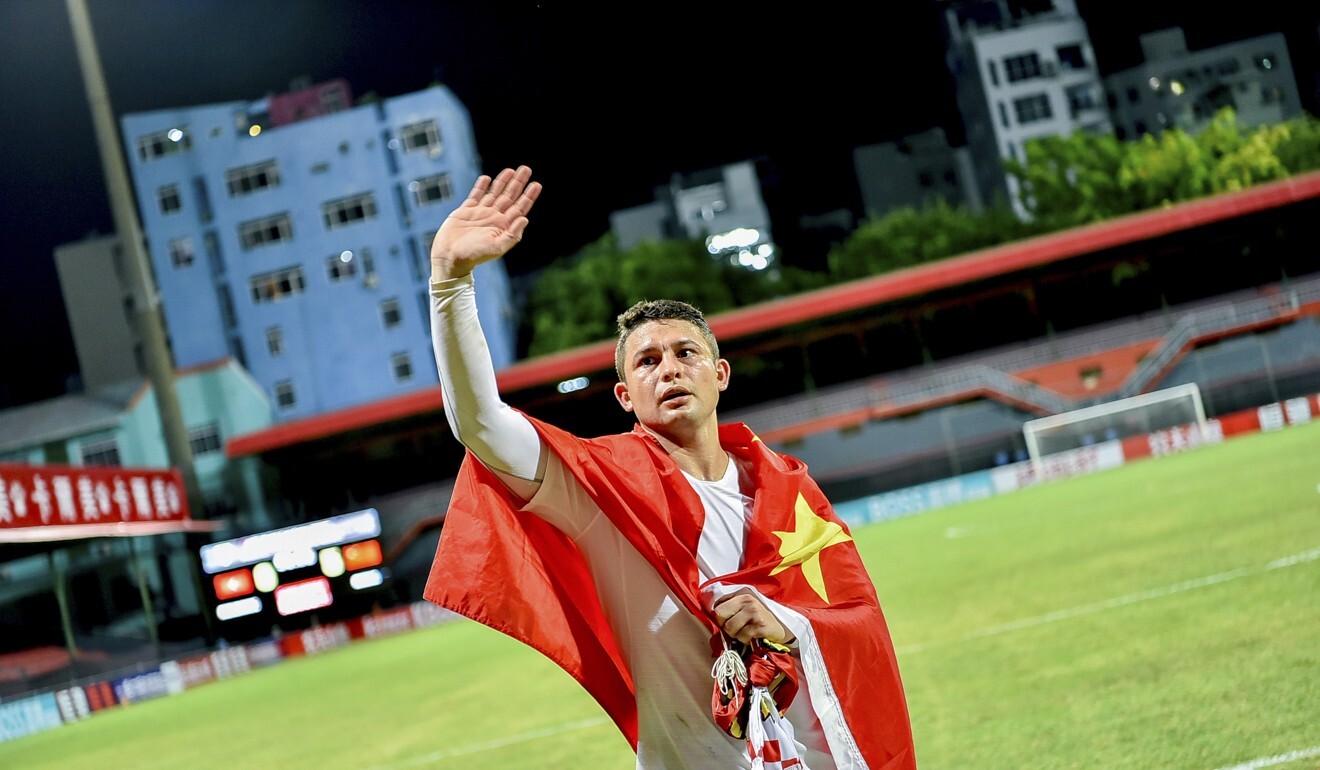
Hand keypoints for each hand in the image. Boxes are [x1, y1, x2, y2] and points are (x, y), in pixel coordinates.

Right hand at [431, 165, 541, 280]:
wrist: (450, 256)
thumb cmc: (474, 255)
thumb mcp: (497, 247)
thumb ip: (512, 234)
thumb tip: (525, 219)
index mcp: (503, 226)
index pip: (520, 207)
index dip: (528, 196)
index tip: (536, 184)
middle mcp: (494, 217)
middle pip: (509, 196)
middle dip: (518, 183)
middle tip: (526, 169)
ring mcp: (480, 212)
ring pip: (494, 192)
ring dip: (502, 181)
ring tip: (510, 170)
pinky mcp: (466, 210)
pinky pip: (476, 195)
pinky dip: (481, 186)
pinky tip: (487, 178)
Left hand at [712, 589, 794, 646]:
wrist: (780, 629)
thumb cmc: (759, 619)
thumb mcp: (744, 608)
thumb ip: (729, 606)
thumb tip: (711, 612)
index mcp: (741, 595)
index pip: (718, 607)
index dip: (720, 618)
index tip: (728, 621)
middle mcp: (747, 601)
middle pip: (721, 617)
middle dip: (726, 626)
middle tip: (737, 628)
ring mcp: (754, 612)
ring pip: (730, 628)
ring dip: (736, 635)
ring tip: (746, 631)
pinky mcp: (760, 625)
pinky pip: (742, 637)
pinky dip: (745, 640)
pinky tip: (753, 636)